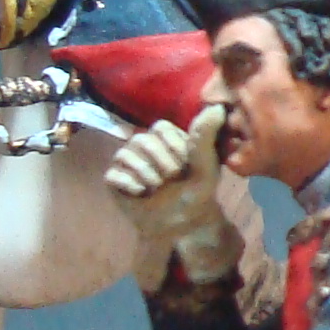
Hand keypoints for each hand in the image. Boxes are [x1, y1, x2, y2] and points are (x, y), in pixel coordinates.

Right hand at [107, 105, 238, 279]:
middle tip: (173, 180)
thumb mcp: (207, 164)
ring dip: (148, 176)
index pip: (160, 128)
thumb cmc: (197, 190)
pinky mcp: (114, 179)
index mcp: (166, 136)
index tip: (187, 165)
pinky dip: (130, 185)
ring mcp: (126, 160)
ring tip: (158, 187)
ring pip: (126, 155)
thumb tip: (216, 107)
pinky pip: (113, 174)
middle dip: (163, 164)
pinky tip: (142, 194)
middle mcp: (143, 143)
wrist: (182, 222)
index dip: (175, 148)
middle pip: (143, 140)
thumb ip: (206, 136)